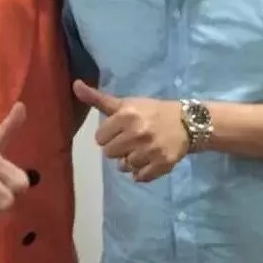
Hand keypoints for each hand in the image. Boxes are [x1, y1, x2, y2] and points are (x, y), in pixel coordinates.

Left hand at [73, 81, 188, 182]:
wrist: (186, 122)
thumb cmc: (151, 112)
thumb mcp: (125, 103)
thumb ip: (98, 98)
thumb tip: (75, 85)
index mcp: (127, 115)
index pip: (99, 138)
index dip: (108, 135)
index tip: (121, 131)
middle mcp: (138, 132)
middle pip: (109, 154)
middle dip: (118, 148)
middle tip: (132, 140)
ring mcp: (150, 150)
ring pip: (124, 167)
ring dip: (130, 161)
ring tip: (142, 150)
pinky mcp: (162, 164)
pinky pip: (139, 177)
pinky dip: (141, 172)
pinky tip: (148, 161)